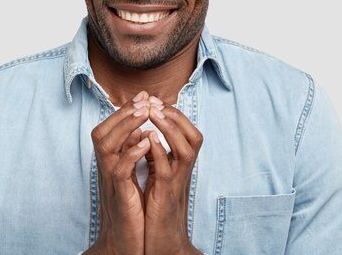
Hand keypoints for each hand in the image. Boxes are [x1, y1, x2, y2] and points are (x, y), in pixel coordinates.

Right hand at [85, 92, 151, 254]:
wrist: (124, 240)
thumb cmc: (129, 206)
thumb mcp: (131, 175)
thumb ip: (131, 153)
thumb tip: (138, 130)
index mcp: (109, 161)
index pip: (109, 128)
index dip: (125, 110)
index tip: (143, 96)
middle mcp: (105, 167)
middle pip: (103, 131)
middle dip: (124, 113)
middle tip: (144, 99)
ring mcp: (109, 181)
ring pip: (106, 145)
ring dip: (125, 126)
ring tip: (144, 113)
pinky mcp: (119, 196)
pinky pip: (119, 171)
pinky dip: (131, 154)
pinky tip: (145, 143)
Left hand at [142, 99, 203, 254]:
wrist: (162, 241)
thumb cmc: (157, 209)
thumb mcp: (157, 178)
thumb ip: (157, 157)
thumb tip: (147, 134)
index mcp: (180, 166)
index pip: (187, 133)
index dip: (173, 114)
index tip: (155, 101)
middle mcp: (184, 172)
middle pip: (194, 136)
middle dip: (176, 116)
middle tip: (155, 102)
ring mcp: (177, 183)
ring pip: (187, 149)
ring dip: (171, 128)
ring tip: (154, 113)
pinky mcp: (166, 196)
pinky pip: (167, 171)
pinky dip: (159, 153)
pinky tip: (148, 139)